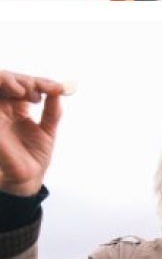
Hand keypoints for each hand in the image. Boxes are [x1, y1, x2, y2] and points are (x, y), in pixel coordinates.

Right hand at [0, 71, 65, 195]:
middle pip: (8, 81)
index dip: (40, 82)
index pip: (24, 85)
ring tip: (28, 91)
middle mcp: (4, 109)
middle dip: (26, 80)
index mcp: (17, 108)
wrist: (28, 178)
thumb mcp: (48, 129)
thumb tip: (59, 90)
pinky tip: (21, 98)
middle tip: (43, 88)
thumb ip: (52, 110)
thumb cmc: (35, 156)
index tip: (57, 88)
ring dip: (11, 80)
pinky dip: (4, 90)